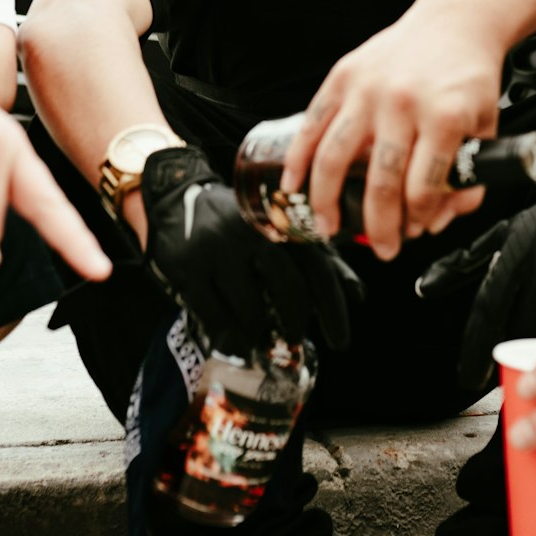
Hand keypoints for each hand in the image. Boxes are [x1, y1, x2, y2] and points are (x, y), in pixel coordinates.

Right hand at [141, 146, 361, 353]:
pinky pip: (215, 319)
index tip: (341, 341)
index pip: (319, 268)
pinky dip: (230, 338)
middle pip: (289, 292)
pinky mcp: (187, 267)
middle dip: (297, 323)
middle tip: (295, 337)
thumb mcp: (279, 229)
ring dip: (259, 332)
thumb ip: (318, 258)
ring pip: (252, 312)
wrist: (177, 194)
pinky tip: (235, 340)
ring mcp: (218, 248)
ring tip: (258, 332)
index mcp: (281, 219)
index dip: (334, 309)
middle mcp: (253, 231)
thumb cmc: (240, 223)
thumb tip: (358, 295)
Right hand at [280, 0, 502, 259]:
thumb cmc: (469, 76)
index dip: (418, 219)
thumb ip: (470, 177)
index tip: (417, 230)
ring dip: (327, 201)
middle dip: (378, 226)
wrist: (455, 21)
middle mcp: (402, 102)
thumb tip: (438, 220)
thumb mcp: (486, 127)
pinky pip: (312, 123)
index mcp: (445, 116)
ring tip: (328, 227)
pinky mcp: (343, 76)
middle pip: (380, 181)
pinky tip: (292, 183)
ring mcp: (368, 88)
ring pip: (335, 157)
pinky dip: (298, 158)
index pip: (423, 187)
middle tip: (382, 248)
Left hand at [416, 156, 535, 390]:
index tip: (469, 379)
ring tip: (533, 375)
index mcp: (515, 255)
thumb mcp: (498, 236)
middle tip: (504, 377)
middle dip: (510, 358)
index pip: (489, 310)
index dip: (476, 349)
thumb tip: (423, 288)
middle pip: (521, 330)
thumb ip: (459, 265)